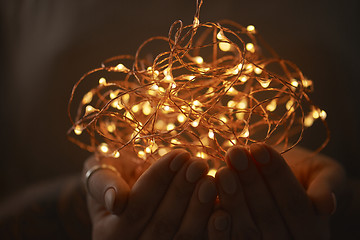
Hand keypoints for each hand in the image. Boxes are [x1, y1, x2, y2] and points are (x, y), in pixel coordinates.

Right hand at [84, 150, 218, 239]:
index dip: (158, 180)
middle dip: (182, 191)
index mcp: (109, 233)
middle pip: (161, 224)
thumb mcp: (99, 173)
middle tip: (199, 164)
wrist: (125, 191)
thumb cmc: (113, 176)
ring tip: (210, 180)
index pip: (136, 207)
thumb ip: (104, 185)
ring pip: (182, 236)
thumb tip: (117, 201)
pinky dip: (212, 228)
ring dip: (200, 208)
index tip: (179, 154)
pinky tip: (223, 209)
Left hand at [214, 144, 344, 238]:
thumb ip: (326, 187)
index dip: (277, 175)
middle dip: (250, 180)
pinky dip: (215, 218)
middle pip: (267, 216)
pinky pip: (225, 237)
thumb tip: (326, 204)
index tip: (259, 147)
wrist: (286, 184)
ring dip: (231, 196)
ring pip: (245, 228)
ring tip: (222, 168)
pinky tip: (207, 192)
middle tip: (235, 153)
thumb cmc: (307, 176)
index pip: (294, 204)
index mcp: (311, 233)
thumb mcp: (325, 175)